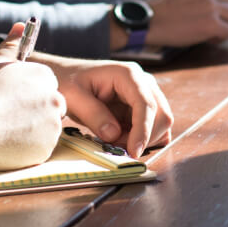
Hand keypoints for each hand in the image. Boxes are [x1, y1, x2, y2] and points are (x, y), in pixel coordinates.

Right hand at [0, 23, 66, 170]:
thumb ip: (11, 45)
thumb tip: (21, 25)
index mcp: (44, 77)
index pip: (46, 86)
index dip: (28, 95)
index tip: (12, 101)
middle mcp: (54, 98)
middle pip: (51, 106)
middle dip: (35, 112)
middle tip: (9, 117)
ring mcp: (53, 124)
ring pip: (47, 128)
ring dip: (32, 130)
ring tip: (5, 130)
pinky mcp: (47, 147)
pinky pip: (41, 148)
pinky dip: (29, 148)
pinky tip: (8, 143)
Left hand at [36, 57, 173, 157]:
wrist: (66, 76)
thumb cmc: (68, 82)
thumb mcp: (73, 97)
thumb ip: (94, 115)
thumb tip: (114, 134)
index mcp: (128, 74)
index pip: (146, 104)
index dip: (143, 130)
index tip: (133, 151)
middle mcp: (143, 82)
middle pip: (161, 114)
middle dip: (144, 137)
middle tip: (117, 147)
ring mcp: (145, 93)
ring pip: (160, 123)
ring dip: (142, 139)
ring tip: (114, 140)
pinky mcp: (142, 106)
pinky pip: (153, 127)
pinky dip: (143, 138)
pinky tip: (123, 139)